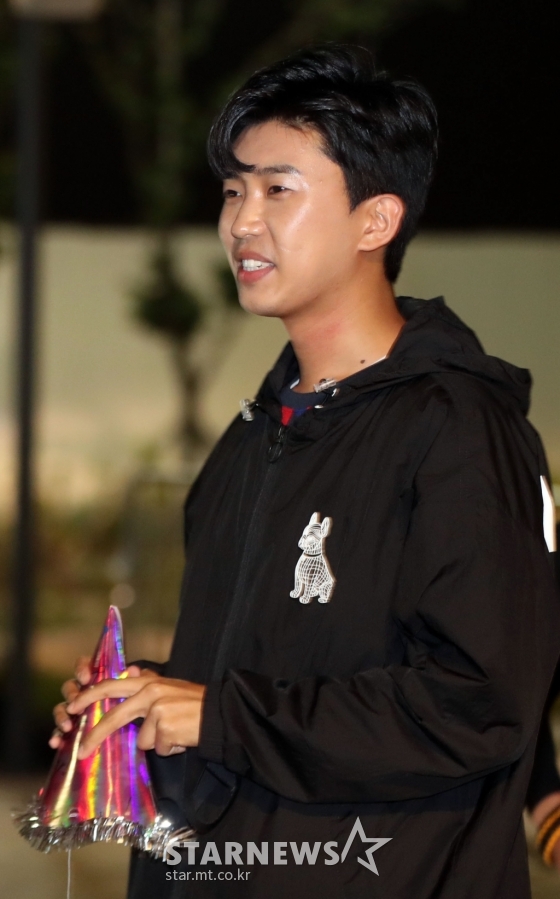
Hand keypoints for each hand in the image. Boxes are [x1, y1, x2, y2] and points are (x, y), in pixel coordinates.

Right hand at [50, 656, 141, 748]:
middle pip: (70, 687)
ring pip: (62, 709)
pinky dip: (56, 736)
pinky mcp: (73, 730)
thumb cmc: (135, 701)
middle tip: (75, 705)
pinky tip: (56, 742)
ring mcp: (76, 711)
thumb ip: (136, 679)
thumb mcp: (139, 688)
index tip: (86, 678)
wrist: (140, 722)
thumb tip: (133, 670)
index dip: (81, 668)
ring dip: (61, 716)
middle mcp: (83, 691)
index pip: (84, 665)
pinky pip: (60, 732)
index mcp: (97, 677)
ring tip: (67, 726)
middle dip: (71, 695)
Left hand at [63, 670, 205, 758]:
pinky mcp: (164, 728)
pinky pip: (157, 748)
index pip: (112, 686)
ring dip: (157, 742)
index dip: (89, 696)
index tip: (72, 706)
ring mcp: (157, 710)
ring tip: (175, 733)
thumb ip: (148, 683)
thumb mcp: (169, 687)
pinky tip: (182, 738)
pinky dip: (169, 748)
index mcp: (149, 682)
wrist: (221, 714)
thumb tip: (130, 673)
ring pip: (141, 739)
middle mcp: (150, 692)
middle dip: (96, 734)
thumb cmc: (194, 704)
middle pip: (115, 716)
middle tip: (81, 750)